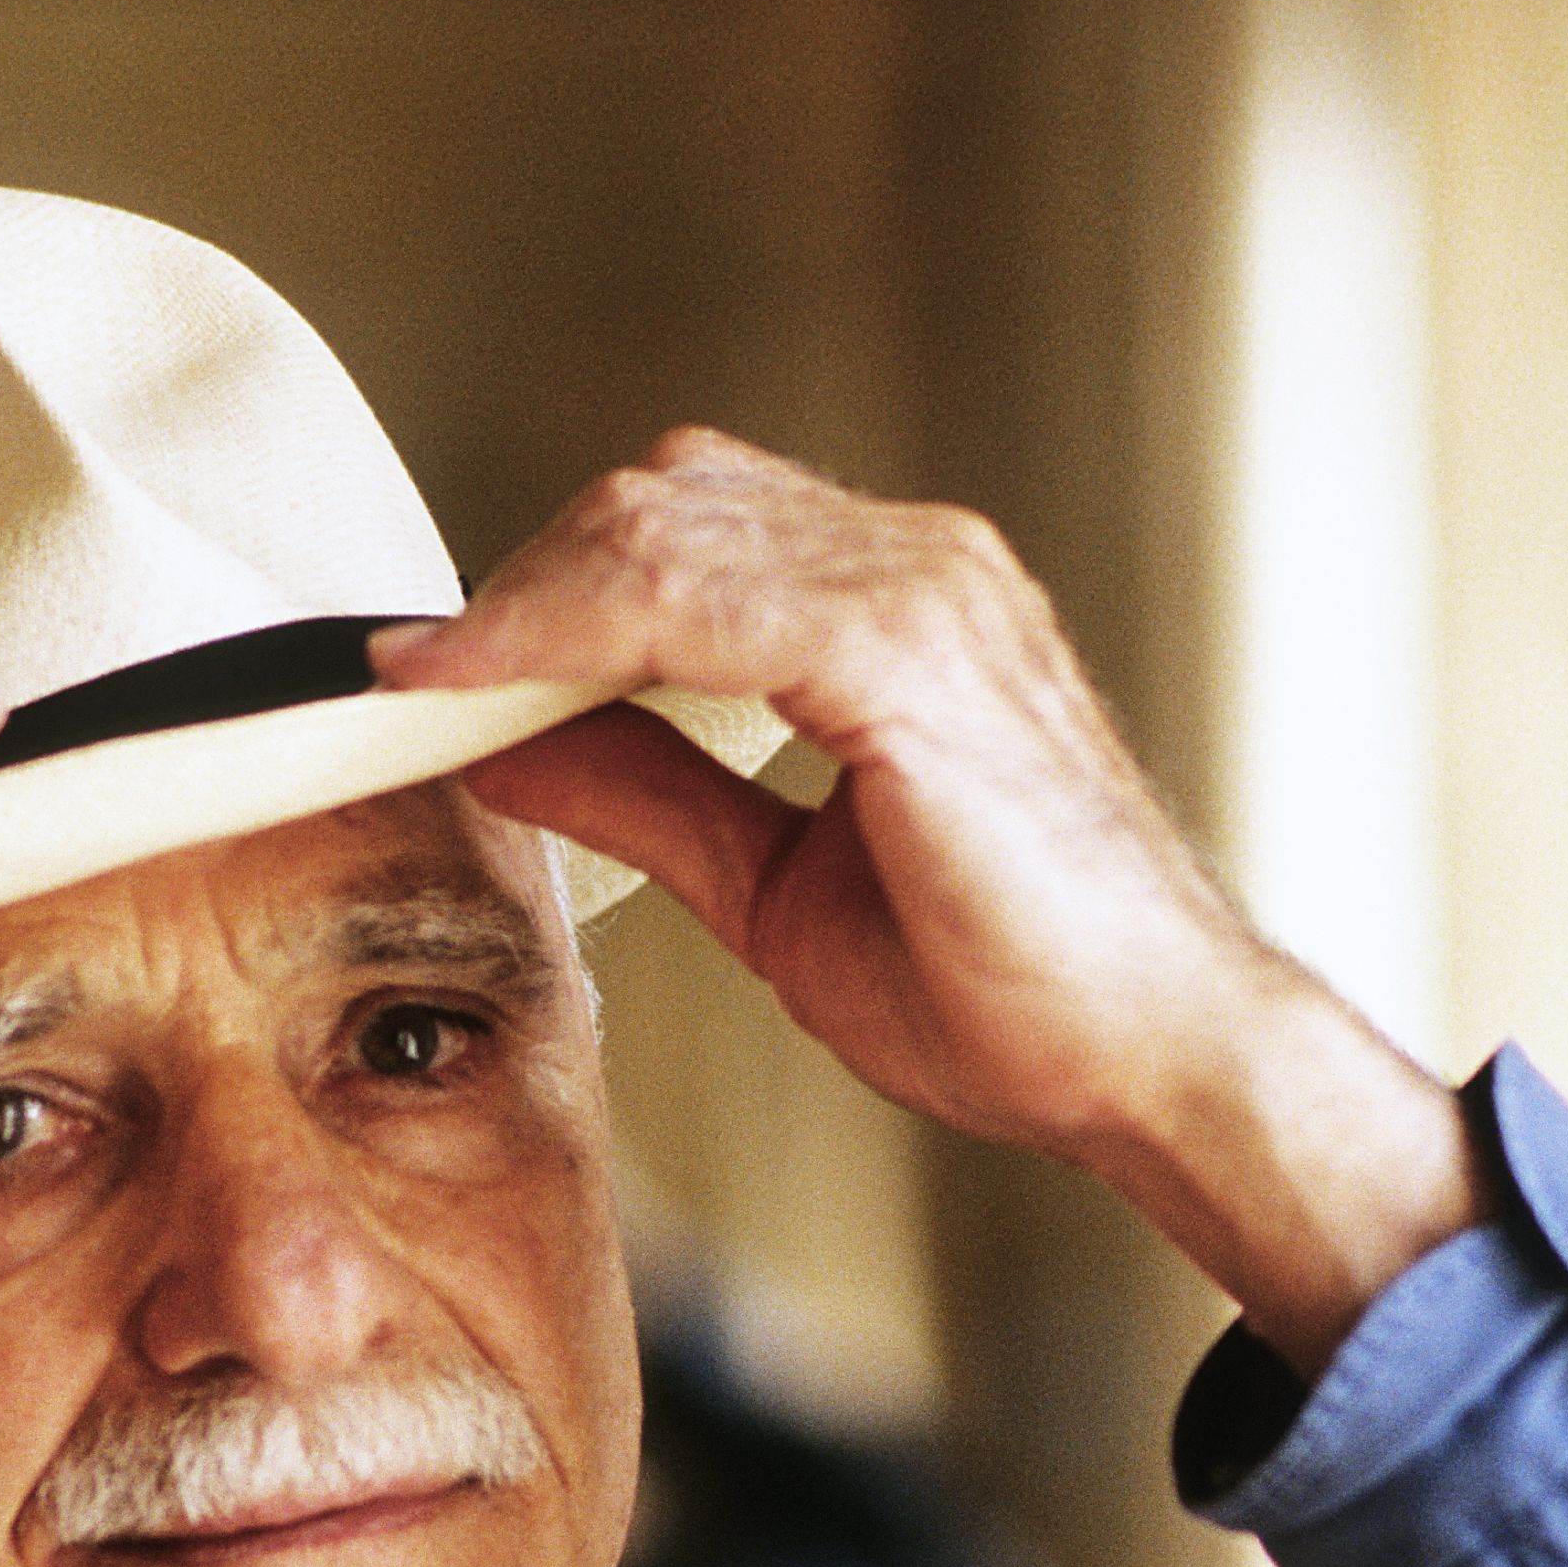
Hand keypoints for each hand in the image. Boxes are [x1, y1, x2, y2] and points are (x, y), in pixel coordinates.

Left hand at [375, 429, 1473, 1371]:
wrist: (1150, 1066)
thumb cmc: (1011, 990)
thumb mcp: (770, 886)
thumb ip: (648, 795)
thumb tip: (499, 744)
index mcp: (900, 607)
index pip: (686, 529)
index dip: (544, 585)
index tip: (425, 667)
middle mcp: (919, 568)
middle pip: (659, 500)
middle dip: (522, 584)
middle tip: (416, 683)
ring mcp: (926, 595)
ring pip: (665, 527)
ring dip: (524, 601)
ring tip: (429, 683)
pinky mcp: (911, 657)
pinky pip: (699, 598)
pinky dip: (568, 629)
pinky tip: (489, 685)